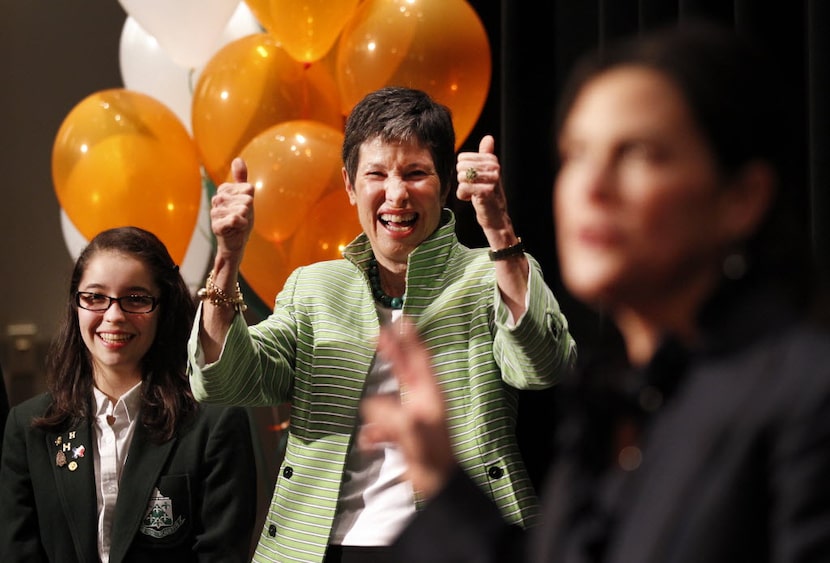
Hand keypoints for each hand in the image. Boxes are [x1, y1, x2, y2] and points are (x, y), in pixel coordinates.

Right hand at [211, 157, 254, 263]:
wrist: (235, 243)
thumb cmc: (240, 219)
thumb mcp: (245, 198)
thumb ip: (241, 179)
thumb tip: (237, 159)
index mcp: (223, 191)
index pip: (247, 189)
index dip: (250, 200)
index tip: (243, 207)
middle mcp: (217, 200)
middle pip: (246, 199)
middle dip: (249, 210)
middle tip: (242, 217)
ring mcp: (215, 213)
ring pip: (242, 209)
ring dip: (246, 218)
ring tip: (239, 223)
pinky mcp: (217, 226)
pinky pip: (235, 219)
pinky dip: (242, 224)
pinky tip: (238, 228)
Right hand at [360, 320, 456, 500]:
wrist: (437, 488)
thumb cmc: (432, 460)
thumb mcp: (412, 434)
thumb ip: (390, 415)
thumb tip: (370, 404)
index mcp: (430, 395)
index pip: (420, 358)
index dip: (411, 338)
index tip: (403, 320)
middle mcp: (423, 401)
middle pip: (405, 368)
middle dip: (392, 353)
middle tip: (379, 334)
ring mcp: (414, 416)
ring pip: (388, 400)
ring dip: (376, 413)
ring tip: (374, 432)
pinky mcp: (405, 433)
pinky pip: (382, 424)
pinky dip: (373, 432)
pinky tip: (370, 443)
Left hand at [456, 135, 509, 231]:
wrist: (495, 216)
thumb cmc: (488, 193)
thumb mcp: (486, 172)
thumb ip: (486, 155)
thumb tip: (488, 137)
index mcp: (492, 160)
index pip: (462, 158)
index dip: (463, 170)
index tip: (474, 179)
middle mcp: (494, 168)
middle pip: (460, 166)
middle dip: (462, 179)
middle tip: (473, 187)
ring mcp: (492, 180)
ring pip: (461, 177)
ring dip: (463, 189)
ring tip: (473, 193)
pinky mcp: (486, 192)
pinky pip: (463, 188)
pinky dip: (463, 196)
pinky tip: (472, 199)